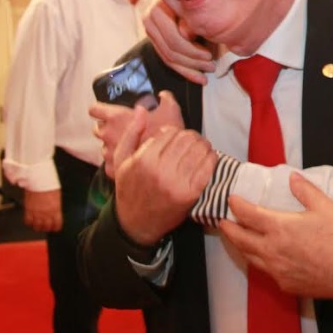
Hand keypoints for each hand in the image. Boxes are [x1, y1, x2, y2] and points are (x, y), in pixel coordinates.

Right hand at [23, 189, 61, 231]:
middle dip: (47, 228)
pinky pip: (28, 221)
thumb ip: (56, 206)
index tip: (56, 228)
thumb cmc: (49, 185)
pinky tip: (31, 222)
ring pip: (37, 226)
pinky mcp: (28, 210)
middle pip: (46, 227)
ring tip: (39, 226)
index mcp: (56, 209)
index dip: (56, 227)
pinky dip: (29, 223)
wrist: (39, 180)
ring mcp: (36, 212)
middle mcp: (46, 213)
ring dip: (38, 227)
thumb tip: (56, 211)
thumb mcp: (57, 197)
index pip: (57, 223)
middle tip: (47, 227)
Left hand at [90, 91, 184, 178]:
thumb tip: (163, 95)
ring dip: (114, 144)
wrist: (167, 162)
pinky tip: (131, 158)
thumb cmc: (166, 135)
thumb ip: (164, 98)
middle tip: (124, 127)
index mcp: (116, 117)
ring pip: (104, 146)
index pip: (94, 109)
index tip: (107, 110)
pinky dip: (118, 161)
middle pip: (98, 128)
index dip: (100, 109)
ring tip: (131, 145)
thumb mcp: (171, 109)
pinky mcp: (113, 169)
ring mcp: (109, 153)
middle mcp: (108, 134)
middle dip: (108, 127)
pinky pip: (111, 163)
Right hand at [114, 110, 216, 245]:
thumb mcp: (121, 161)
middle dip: (191, 136)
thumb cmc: (129, 190)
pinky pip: (208, 166)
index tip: (176, 137)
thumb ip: (132, 133)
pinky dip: (211, 158)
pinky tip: (207, 158)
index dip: (176, 132)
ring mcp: (178, 183)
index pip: (171, 133)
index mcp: (144, 160)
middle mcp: (161, 170)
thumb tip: (143, 109)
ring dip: (203, 145)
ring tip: (199, 147)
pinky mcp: (191, 193)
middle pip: (188, 139)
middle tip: (191, 140)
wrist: (136, 224)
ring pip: (200, 150)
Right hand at [144, 0, 214, 85]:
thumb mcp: (198, 10)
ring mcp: (151, 30)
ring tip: (208, 72)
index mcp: (160, 8)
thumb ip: (192, 22)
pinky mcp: (155, 40)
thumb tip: (187, 36)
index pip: (173, 38)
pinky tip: (198, 77)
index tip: (210, 56)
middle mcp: (150, 19)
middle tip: (211, 67)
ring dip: (190, 68)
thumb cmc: (199, 0)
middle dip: (193, 61)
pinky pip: (167, 59)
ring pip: (169, 57)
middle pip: (171, 49)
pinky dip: (185, 70)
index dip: (193, 50)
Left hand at [221, 172, 332, 299]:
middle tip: (222, 222)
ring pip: (249, 257)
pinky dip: (257, 260)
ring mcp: (276, 269)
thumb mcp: (325, 207)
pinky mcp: (283, 283)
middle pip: (240, 238)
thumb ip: (305, 190)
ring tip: (235, 238)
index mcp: (280, 228)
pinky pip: (264, 270)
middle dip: (229, 229)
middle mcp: (272, 249)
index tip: (232, 199)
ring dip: (239, 246)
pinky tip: (261, 257)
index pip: (249, 214)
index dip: (237, 206)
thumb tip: (292, 177)